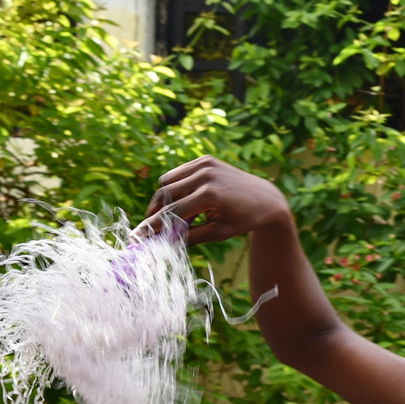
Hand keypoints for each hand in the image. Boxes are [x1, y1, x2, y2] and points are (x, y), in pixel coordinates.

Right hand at [139, 156, 291, 244]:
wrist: (265, 198)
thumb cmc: (243, 220)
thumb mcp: (218, 233)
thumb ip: (190, 237)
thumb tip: (163, 244)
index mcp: (210, 195)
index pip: (173, 212)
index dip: (154, 225)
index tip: (139, 236)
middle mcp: (206, 175)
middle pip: (166, 194)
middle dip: (155, 211)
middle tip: (150, 227)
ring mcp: (205, 164)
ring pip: (168, 181)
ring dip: (164, 199)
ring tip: (169, 216)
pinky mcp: (205, 159)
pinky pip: (179, 173)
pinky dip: (175, 186)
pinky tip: (181, 200)